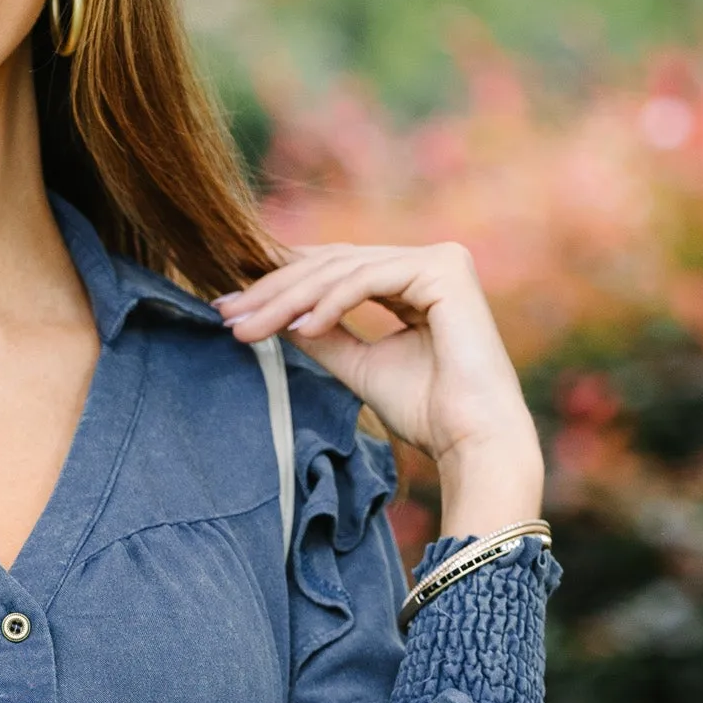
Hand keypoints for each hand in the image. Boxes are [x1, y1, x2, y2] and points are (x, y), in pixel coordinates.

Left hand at [217, 241, 543, 536]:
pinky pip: (370, 279)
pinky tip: (298, 328)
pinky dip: (331, 302)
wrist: (475, 441)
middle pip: (333, 264)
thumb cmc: (429, 413)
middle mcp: (428, 262)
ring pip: (345, 268)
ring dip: (290, 299)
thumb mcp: (359, 367)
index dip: (281, 286)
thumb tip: (273, 316)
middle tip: (227, 314)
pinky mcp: (445, 270)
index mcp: (412, 280)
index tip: (232, 311)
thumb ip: (323, 335)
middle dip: (275, 290)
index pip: (334, 271)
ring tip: (250, 327)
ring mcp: (440, 260)